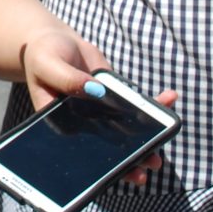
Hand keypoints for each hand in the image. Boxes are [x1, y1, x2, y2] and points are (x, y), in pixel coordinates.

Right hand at [20, 27, 178, 186]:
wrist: (54, 41)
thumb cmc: (43, 55)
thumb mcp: (47, 64)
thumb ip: (67, 79)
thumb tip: (96, 90)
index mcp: (64, 125)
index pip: (85, 154)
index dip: (105, 167)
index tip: (126, 171)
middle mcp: (85, 125)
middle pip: (111, 148)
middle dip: (134, 157)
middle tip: (153, 162)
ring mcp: (102, 112)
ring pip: (128, 129)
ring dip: (150, 134)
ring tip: (169, 131)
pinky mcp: (115, 97)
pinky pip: (136, 105)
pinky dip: (154, 103)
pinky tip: (169, 97)